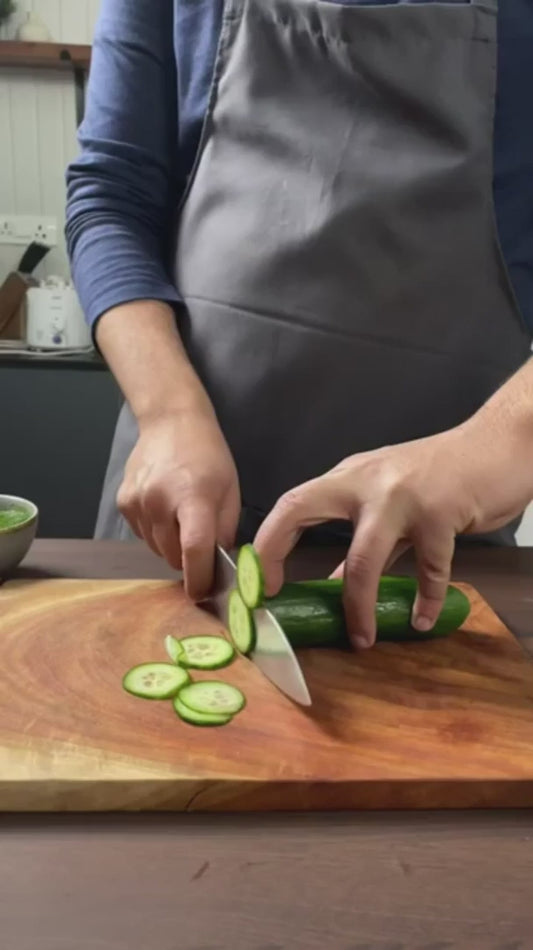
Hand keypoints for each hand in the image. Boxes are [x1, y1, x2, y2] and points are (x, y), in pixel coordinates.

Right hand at [117, 409, 239, 599]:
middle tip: (200, 543)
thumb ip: (225, 530)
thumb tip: (219, 564)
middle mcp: (160, 502)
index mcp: (193, 497)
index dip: (199, 578)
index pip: (194, 549)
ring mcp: (138, 502)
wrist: (170, 421)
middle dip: (188, 560)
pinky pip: (142, 534)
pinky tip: (164, 508)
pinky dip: (155, 532)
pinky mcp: (123, 502)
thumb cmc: (208, 455)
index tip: (203, 594)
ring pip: (156, 548)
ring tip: (181, 517)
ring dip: (171, 545)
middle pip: (173, 555)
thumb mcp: (230, 490)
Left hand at [254, 412, 532, 649]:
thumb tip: (334, 583)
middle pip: (301, 511)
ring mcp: (401, 497)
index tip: (259, 582)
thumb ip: (365, 537)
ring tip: (362, 639)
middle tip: (270, 600)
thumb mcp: (394, 499)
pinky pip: (427, 571)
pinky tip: (422, 619)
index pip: (291, 503)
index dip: (267, 542)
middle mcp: (366, 481)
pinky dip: (425, 602)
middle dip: (274, 554)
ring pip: (362, 560)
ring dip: (358, 606)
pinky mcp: (439, 515)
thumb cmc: (444, 474)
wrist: (500, 444)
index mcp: (350, 477)